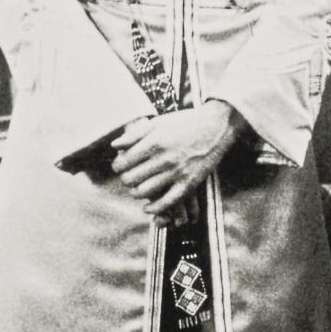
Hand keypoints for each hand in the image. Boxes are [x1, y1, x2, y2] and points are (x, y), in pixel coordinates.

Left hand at [110, 101, 243, 215]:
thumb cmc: (185, 123)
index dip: (117, 166)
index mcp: (154, 142)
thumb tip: (115, 145)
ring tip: (137, 188)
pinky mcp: (189, 184)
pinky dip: (154, 208)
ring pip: (145, 192)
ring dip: (136, 192)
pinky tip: (148, 207)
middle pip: (131, 178)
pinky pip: (167, 203)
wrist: (216, 127)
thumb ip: (135, 134)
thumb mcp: (158, 122)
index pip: (124, 162)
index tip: (120, 166)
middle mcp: (164, 159)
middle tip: (129, 176)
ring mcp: (177, 173)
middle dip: (126, 179)